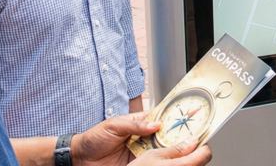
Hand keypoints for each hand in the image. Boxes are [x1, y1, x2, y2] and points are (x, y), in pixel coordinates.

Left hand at [71, 113, 211, 165]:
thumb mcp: (113, 125)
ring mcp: (141, 153)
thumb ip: (133, 124)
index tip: (192, 113)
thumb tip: (154, 125)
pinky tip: (173, 161)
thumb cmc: (93, 139)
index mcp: (139, 123)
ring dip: (175, 150)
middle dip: (182, 135)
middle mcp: (143, 138)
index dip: (176, 116)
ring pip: (163, 151)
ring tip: (190, 148)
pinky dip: (163, 163)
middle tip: (196, 134)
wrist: (79, 160)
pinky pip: (153, 165)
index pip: (161, 118)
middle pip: (167, 136)